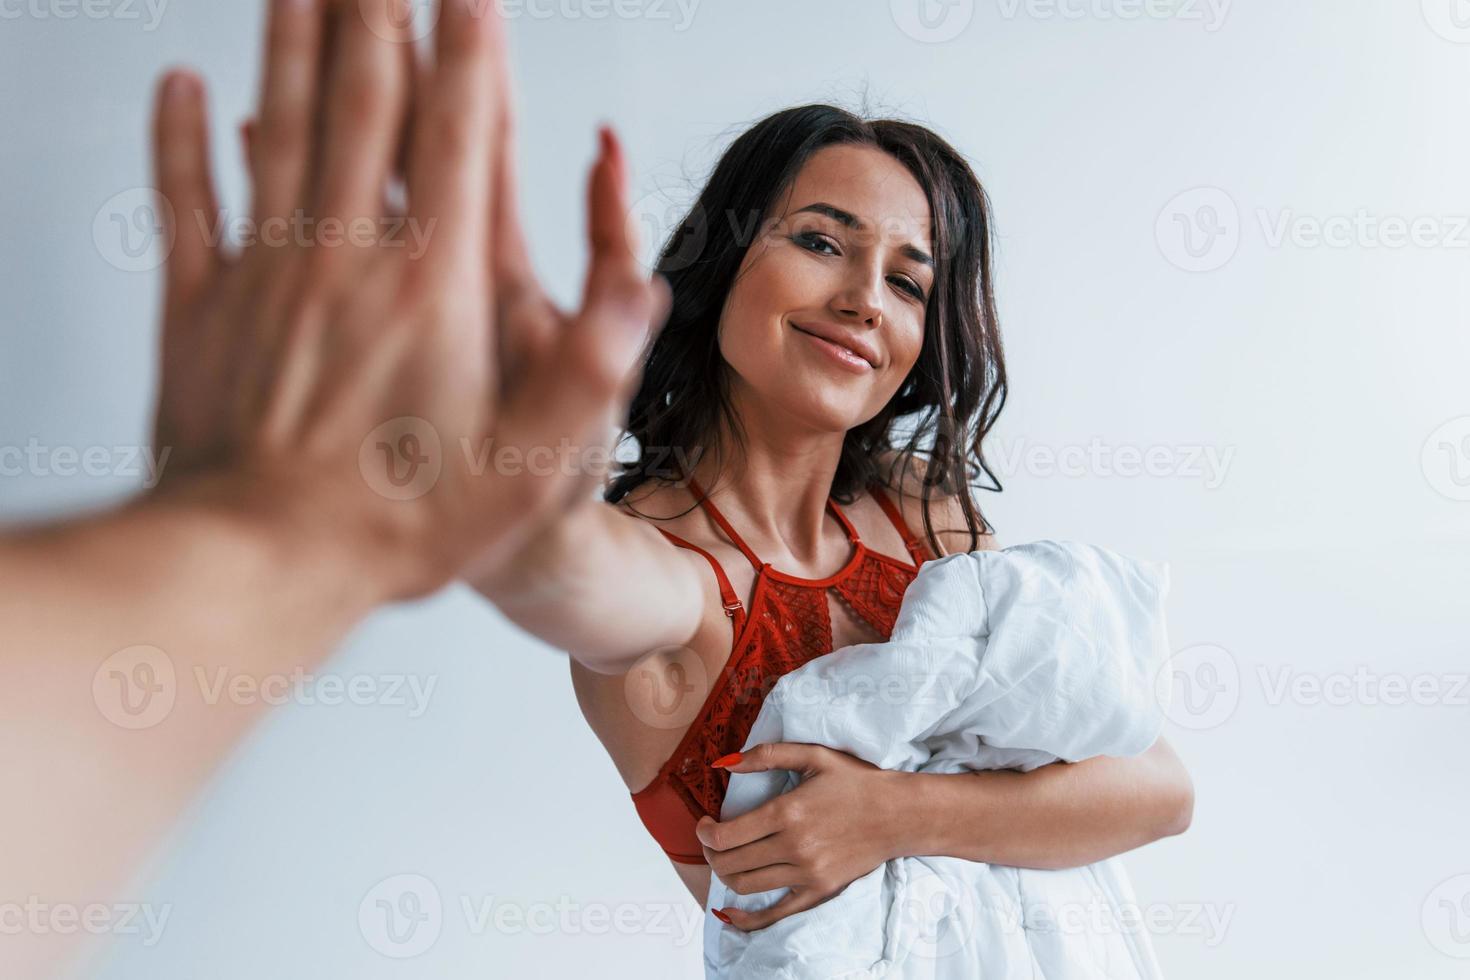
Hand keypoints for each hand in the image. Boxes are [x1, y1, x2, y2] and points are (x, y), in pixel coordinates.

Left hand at [151, 0, 668, 597]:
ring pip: (282, 124)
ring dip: (293, 40)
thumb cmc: (392, 520)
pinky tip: (188, 87)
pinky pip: (189, 198)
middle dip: (380, 13)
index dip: (470, 51)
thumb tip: (638, 289)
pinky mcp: (204, 305)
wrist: (260, 559)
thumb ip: (592, 370)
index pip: (459, 136)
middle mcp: (349, 256)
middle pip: (367, 102)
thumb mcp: (532, 468)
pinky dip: (184, 136)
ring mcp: (269, 272)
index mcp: (433, 284)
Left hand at [697, 743, 906, 930]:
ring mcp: (807, 873)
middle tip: (710, 841)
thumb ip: (767, 755)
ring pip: (746, 885)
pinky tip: (729, 913)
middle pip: (730, 862)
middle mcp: (794, 846)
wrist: (899, 814)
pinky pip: (775, 913)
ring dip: (725, 875)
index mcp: (787, 812)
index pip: (724, 836)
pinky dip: (747, 918)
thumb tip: (723, 763)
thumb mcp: (814, 755)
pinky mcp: (819, 891)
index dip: (704, 833)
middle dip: (710, 853)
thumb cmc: (857, 781)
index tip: (703, 824)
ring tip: (725, 860)